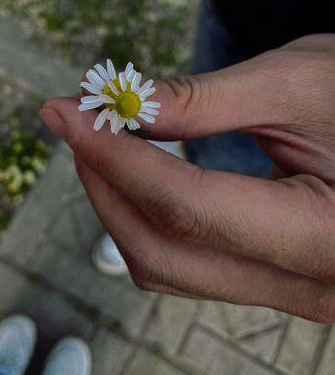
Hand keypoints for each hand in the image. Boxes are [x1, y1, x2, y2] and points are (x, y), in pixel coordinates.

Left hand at [41, 35, 334, 322]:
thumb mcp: (296, 82)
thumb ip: (200, 101)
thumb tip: (115, 106)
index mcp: (329, 235)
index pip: (187, 206)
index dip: (116, 156)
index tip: (66, 112)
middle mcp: (312, 286)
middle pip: (164, 252)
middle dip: (106, 183)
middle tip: (77, 122)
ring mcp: (293, 292)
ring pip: (170, 266)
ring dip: (121, 202)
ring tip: (102, 140)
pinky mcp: (277, 280)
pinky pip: (192, 261)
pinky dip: (152, 215)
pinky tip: (139, 169)